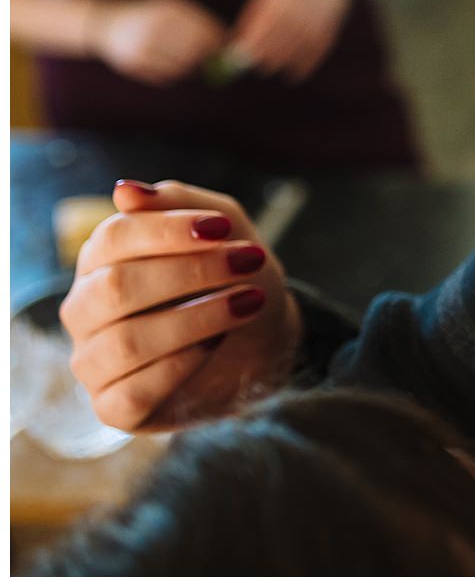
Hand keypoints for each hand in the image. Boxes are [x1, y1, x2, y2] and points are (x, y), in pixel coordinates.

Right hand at [60, 180, 301, 431]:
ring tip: (249, 302)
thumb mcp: (224, 228)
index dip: (167, 230)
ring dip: (196, 319)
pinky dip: (181, 365)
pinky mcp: (116, 407)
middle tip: (248, 261)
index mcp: (101, 261)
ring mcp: (95, 362)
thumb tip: (125, 191)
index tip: (223, 228)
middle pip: (115, 288)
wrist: (264, 337)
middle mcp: (86, 310)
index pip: (113, 238)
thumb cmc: (235, 276)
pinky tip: (218, 343)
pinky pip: (131, 393)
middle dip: (190, 272)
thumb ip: (180, 203)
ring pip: (124, 342)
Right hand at [92, 0, 227, 84]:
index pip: (204, 31)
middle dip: (207, 57)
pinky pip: (167, 76)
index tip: (225, 47)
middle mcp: (154, 27)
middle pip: (195, 50)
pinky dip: (176, 73)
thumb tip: (229, 42)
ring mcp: (142, 47)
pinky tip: (172, 64)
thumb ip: (200, 21)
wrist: (108, 23)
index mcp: (168, 10)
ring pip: (183, 66)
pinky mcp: (134, 64)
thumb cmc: (151, 16)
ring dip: (193, 67)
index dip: (219, 42)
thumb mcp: (173, 8)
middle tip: (210, 58)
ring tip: (191, 60)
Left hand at [230, 0, 352, 81]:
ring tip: (271, 66)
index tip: (240, 57)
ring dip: (280, 64)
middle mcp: (298, 11)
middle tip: (255, 65)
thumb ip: (254, 14)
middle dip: (263, 58)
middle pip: (276, 44)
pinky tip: (292, 73)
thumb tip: (237, 42)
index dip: (249, 47)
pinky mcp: (328, 33)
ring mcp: (315, 23)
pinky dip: (302, 68)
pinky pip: (313, 56)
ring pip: (294, 53)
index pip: (260, 31)